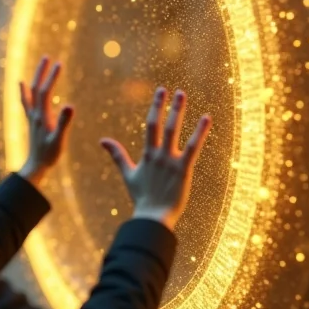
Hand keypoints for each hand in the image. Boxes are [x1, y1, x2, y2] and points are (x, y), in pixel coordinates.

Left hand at [18, 56, 74, 185]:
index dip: (52, 77)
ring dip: (35, 78)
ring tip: (40, 65)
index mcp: (41, 116)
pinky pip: (26, 102)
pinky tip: (22, 85)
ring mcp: (31, 117)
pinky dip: (24, 90)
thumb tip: (70, 105)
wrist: (35, 166)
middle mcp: (34, 114)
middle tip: (47, 57)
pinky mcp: (31, 121)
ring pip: (31, 93)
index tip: (59, 63)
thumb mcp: (59, 140)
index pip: (45, 92)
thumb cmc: (49, 155)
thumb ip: (63, 122)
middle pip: (35, 88)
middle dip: (41, 72)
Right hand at [100, 87, 211, 230]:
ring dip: (179, 112)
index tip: (161, 92)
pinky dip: (200, 132)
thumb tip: (102, 140)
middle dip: (169, 106)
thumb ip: (117, 155)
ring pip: (175, 132)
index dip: (156, 107)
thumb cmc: (142, 197)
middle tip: (176, 90)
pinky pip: (192, 148)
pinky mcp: (183, 170)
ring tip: (184, 96)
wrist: (152, 217)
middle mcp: (158, 154)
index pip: (151, 125)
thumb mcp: (128, 174)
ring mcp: (170, 161)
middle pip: (162, 124)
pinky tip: (207, 118)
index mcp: (147, 155)